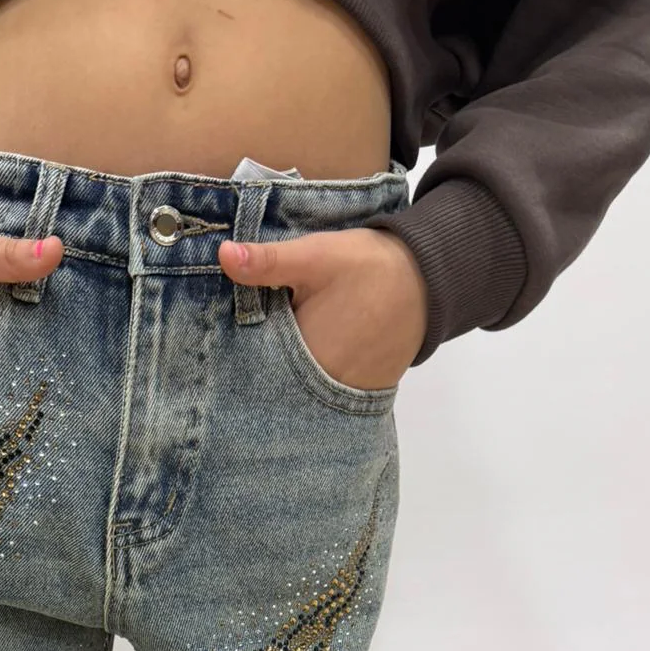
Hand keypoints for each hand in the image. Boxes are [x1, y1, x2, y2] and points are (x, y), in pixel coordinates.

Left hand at [218, 226, 428, 390]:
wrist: (430, 279)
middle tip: (239, 340)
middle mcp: (319, 387)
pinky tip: (301, 353)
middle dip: (255, 361)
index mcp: (302, 358)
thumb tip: (223, 256)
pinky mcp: (359, 393)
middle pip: (272, 380)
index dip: (232, 349)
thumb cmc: (369, 266)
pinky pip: (319, 390)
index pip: (250, 364)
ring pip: (294, 388)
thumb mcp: (314, 257)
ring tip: (272, 345)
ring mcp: (341, 394)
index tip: (219, 333)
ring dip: (280, 371)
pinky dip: (306, 377)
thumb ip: (268, 262)